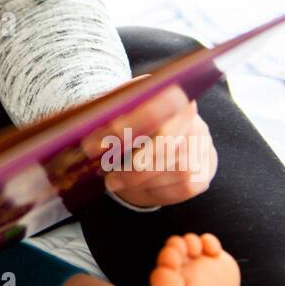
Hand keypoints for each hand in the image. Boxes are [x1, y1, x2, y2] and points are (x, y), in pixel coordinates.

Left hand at [96, 81, 217, 208]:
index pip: (153, 109)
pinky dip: (154, 192)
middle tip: (106, 177)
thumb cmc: (131, 118)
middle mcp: (193, 118)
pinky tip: (136, 189)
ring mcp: (202, 146)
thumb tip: (80, 126)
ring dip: (140, 182)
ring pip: (175, 170)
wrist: (160, 129)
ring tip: (114, 181)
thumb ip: (106, 113)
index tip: (92, 145)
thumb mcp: (118, 107)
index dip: (124, 128)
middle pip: (167, 144)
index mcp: (171, 93)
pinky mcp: (204, 172)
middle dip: (133, 166)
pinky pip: (181, 188)